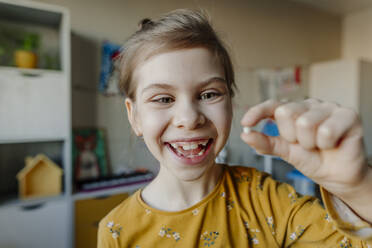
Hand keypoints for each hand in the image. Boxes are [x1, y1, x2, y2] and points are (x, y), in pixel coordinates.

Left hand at [240, 99, 369, 199]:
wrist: (336, 176)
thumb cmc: (311, 160)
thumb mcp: (284, 151)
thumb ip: (265, 143)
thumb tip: (244, 134)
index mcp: (294, 110)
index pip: (272, 105)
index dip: (257, 111)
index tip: (245, 122)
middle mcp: (310, 105)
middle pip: (286, 112)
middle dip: (290, 136)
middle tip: (304, 145)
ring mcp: (329, 107)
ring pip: (305, 123)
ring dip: (309, 143)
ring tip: (319, 146)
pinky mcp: (348, 115)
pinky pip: (326, 130)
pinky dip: (326, 144)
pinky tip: (333, 145)